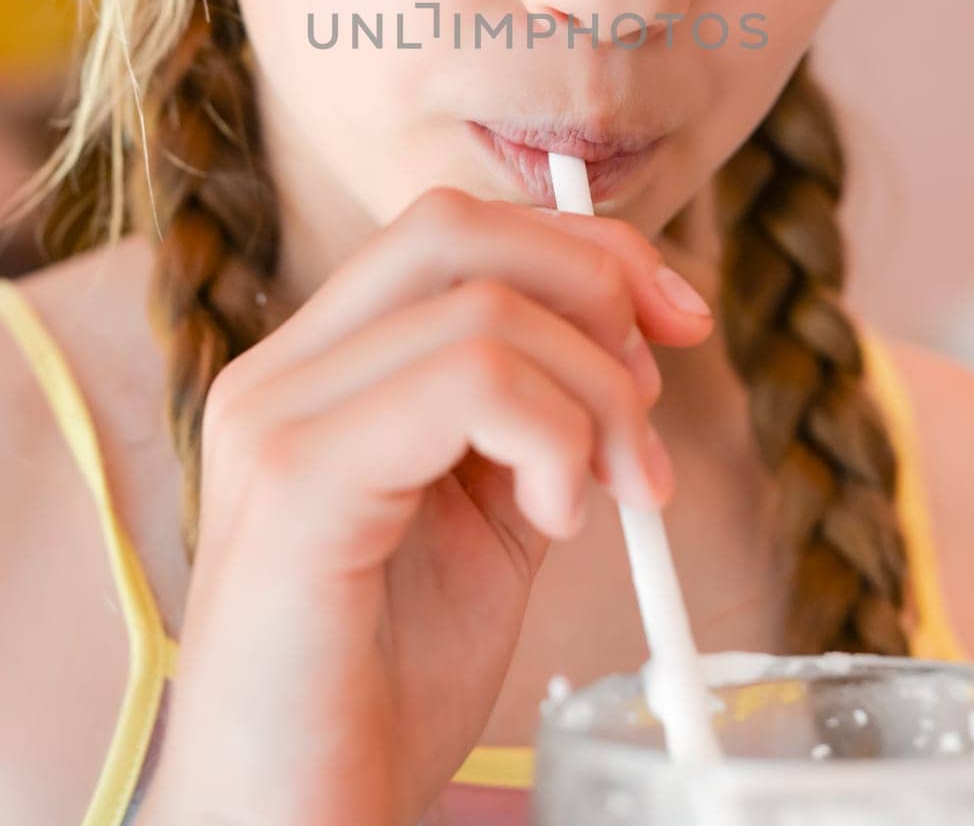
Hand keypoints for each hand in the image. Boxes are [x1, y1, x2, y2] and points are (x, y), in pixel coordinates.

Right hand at [139, 187, 713, 825]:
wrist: (299, 825)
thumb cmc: (385, 686)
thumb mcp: (486, 520)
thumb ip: (534, 419)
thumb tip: (633, 337)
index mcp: (318, 369)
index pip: (451, 230)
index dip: (581, 247)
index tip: (676, 319)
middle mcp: (280, 372)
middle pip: (456, 227)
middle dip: (596, 284)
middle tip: (651, 395)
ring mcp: (276, 417)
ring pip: (482, 305)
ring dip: (593, 395)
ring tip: (608, 497)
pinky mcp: (297, 481)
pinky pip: (467, 383)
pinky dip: (553, 438)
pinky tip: (552, 523)